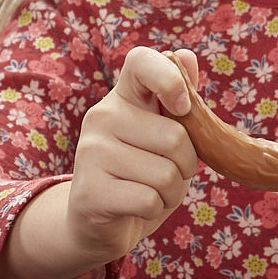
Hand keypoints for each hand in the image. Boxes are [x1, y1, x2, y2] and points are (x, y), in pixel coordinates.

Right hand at [66, 46, 199, 263]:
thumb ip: (179, 98)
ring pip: (166, 173)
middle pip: (175, 136)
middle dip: (187, 164)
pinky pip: (150, 200)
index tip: (183, 107)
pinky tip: (137, 207)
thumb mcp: (165, 134)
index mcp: (123, 96)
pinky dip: (156, 208)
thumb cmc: (143, 171)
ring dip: (172, 191)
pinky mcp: (89, 192)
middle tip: (167, 171)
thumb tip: (188, 56)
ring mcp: (90, 152)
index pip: (141, 61)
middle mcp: (101, 116)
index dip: (170, 78)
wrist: (98, 222)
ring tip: (151, 191)